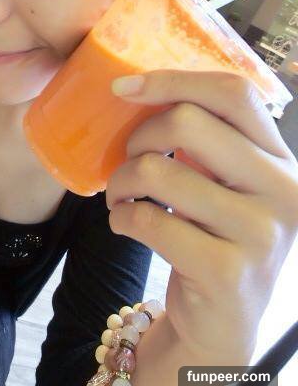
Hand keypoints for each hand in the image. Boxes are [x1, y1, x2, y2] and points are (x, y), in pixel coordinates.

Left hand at [106, 69, 297, 366]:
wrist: (222, 321)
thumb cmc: (212, 235)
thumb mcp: (221, 181)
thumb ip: (201, 139)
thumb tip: (137, 90)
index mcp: (279, 157)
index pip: (233, 93)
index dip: (173, 80)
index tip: (122, 87)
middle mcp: (283, 189)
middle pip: (188, 123)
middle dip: (137, 139)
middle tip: (128, 162)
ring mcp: (261, 233)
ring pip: (159, 172)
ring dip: (121, 183)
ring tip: (120, 197)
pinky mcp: (229, 273)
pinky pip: (150, 222)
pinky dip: (122, 218)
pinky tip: (125, 224)